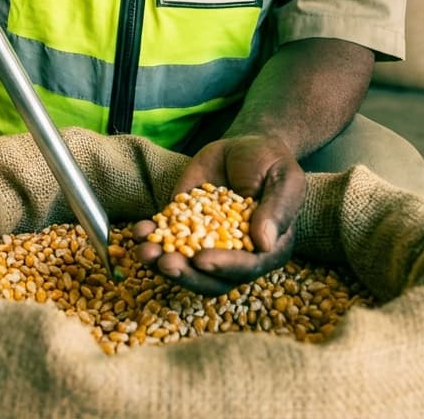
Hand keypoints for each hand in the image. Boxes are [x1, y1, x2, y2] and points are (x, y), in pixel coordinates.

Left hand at [132, 134, 305, 295]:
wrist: (246, 145)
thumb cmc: (271, 163)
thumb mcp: (284, 179)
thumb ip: (277, 209)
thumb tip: (265, 244)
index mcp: (268, 250)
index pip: (247, 267)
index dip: (224, 266)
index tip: (202, 260)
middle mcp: (237, 255)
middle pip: (212, 278)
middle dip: (187, 274)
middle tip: (166, 263)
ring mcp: (208, 243)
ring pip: (187, 266)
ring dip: (162, 264)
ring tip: (144, 252)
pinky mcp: (185, 226)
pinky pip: (167, 239)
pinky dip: (151, 238)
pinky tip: (139, 231)